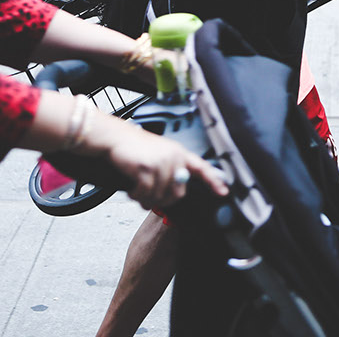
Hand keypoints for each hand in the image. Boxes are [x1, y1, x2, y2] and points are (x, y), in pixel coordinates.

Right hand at [94, 117, 228, 209]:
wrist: (115, 137)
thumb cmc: (135, 148)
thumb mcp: (159, 154)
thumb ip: (171, 171)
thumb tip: (177, 193)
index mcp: (180, 153)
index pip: (202, 168)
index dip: (214, 181)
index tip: (223, 192)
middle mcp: (174, 157)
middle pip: (178, 192)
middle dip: (162, 200)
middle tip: (149, 198)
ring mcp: (161, 162)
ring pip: (160, 195)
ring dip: (146, 199)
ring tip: (137, 192)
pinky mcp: (147, 168)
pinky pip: (146, 193)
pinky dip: (137, 196)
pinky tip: (132, 191)